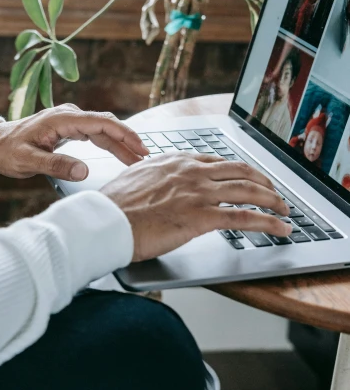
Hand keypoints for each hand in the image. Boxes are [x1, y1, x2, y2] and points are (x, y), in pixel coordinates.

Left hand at [0, 104, 148, 180]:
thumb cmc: (8, 152)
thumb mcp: (29, 161)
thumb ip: (56, 165)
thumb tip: (84, 171)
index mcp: (61, 119)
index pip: (101, 123)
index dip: (124, 134)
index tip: (140, 148)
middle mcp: (69, 115)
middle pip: (107, 125)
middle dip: (128, 140)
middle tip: (147, 158)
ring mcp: (70, 121)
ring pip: (103, 130)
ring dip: (121, 144)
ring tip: (139, 159)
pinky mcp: (69, 128)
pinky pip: (95, 134)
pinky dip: (110, 144)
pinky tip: (122, 154)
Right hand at [101, 152, 290, 262]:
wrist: (104, 221)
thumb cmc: (113, 206)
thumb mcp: (135, 179)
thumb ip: (154, 178)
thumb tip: (158, 186)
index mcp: (175, 161)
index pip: (216, 160)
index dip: (238, 170)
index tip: (247, 177)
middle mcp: (191, 171)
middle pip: (240, 170)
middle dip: (263, 181)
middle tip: (274, 192)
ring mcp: (198, 192)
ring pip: (249, 191)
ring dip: (273, 200)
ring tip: (285, 210)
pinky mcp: (202, 217)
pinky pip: (244, 217)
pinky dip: (268, 222)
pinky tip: (280, 228)